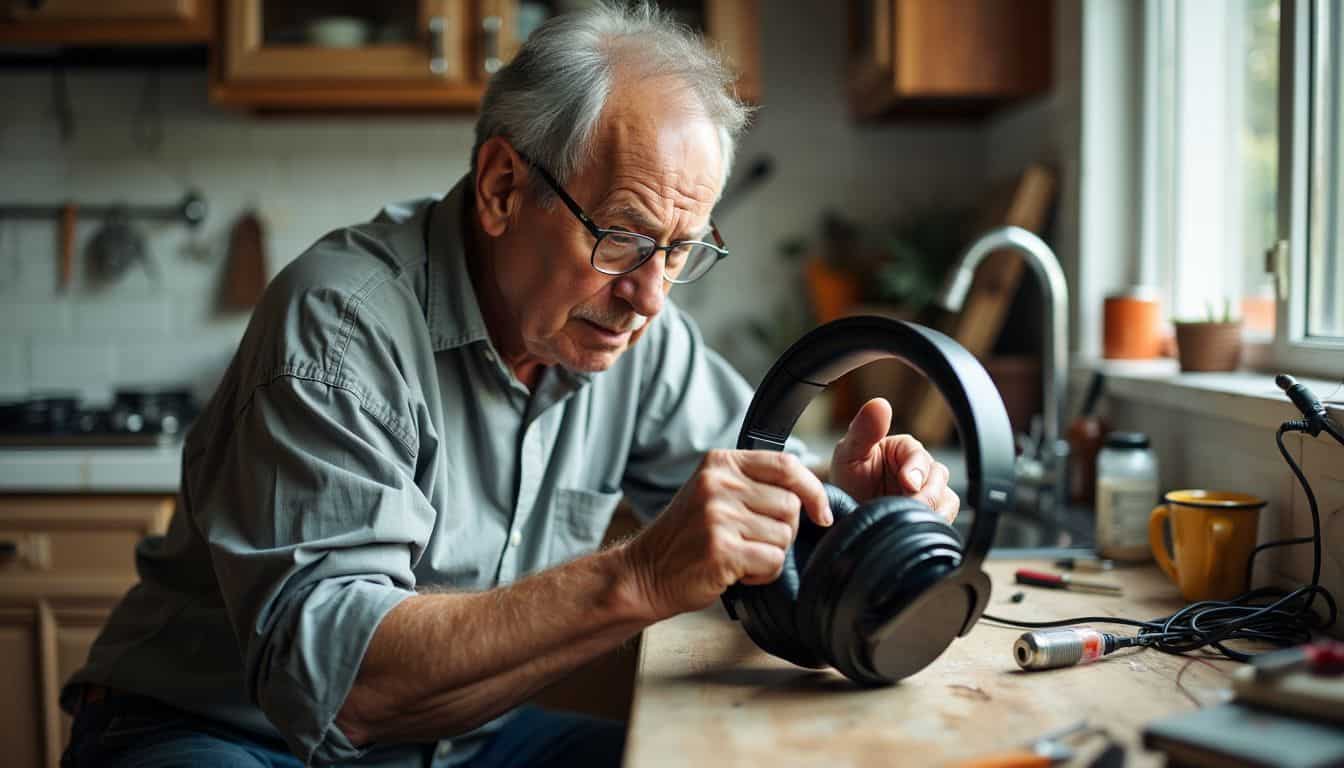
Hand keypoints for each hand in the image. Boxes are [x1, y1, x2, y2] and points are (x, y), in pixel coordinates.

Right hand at [623, 449, 831, 620]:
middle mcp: (719, 483)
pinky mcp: (721, 549)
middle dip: (784, 531)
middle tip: (754, 542)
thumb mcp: (713, 493)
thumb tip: (811, 495)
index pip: (787, 465)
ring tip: (741, 557)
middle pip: (791, 504)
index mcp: (721, 463)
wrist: (645, 572)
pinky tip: (737, 573)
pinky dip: (763, 575)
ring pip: (784, 536)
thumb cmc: (687, 538)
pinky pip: (773, 561)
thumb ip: (753, 484)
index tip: (820, 514)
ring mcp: (718, 516)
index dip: (813, 491)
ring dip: (771, 555)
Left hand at [829, 397, 958, 523]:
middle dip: (924, 496)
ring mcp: (929, 493)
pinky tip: (914, 532)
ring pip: (947, 501)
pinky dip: (933, 526)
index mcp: (906, 449)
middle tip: (905, 509)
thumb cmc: (848, 475)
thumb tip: (880, 404)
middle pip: (939, 480)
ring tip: (907, 524)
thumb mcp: (849, 452)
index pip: (921, 457)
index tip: (907, 483)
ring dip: (931, 512)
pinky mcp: (931, 515)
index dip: (917, 470)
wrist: (845, 510)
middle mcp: (922, 468)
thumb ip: (863, 430)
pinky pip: (945, 519)